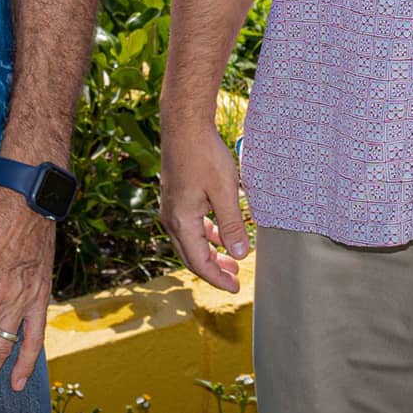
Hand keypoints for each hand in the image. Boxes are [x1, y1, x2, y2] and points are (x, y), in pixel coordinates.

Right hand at [158, 123, 249, 292]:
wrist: (184, 126)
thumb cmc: (204, 155)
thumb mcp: (225, 191)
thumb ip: (232, 225)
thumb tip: (240, 254)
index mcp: (182, 222)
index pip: (199, 263)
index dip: (218, 278)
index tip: (236, 287)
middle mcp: (172, 219)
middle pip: (192, 256)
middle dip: (214, 270)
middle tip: (235, 279)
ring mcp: (172, 208)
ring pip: (191, 241)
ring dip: (210, 253)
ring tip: (231, 260)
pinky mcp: (176, 198)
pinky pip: (190, 226)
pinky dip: (206, 235)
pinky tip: (220, 234)